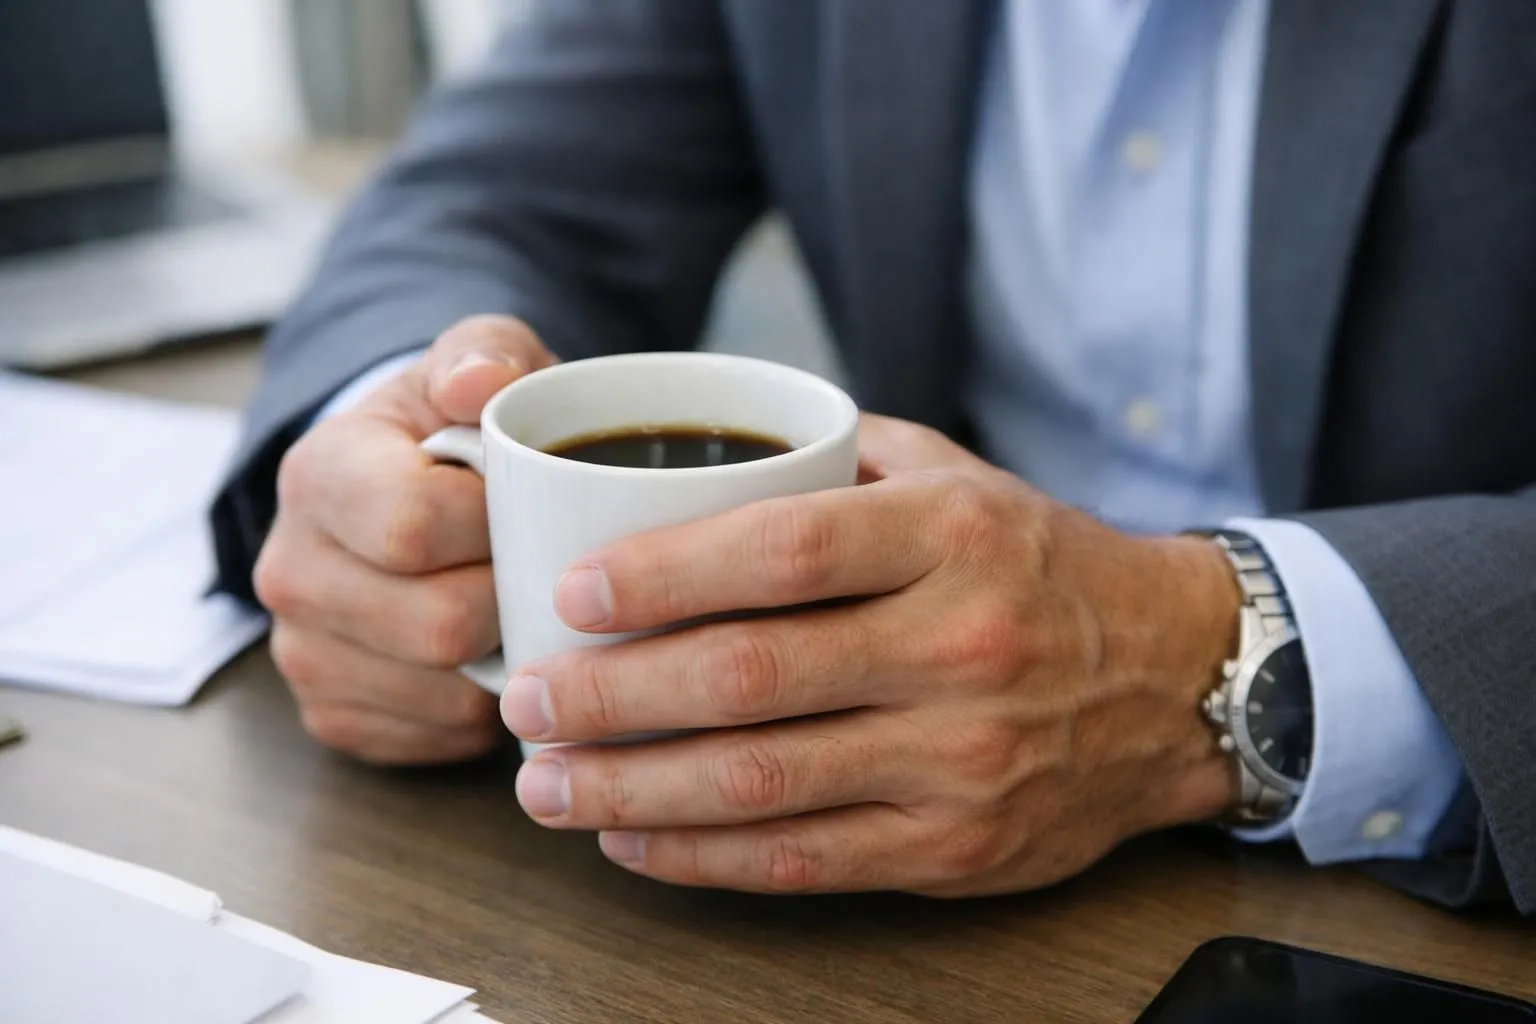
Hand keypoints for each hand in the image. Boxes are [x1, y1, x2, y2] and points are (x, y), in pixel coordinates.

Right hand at [254, 316, 557, 763]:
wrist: (411, 487)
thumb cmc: (461, 427)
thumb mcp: (481, 361)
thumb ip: (488, 352)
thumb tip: (477, 382)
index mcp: (319, 474)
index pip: (410, 527)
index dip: (495, 525)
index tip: (525, 505)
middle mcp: (289, 571)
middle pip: (436, 625)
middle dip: (512, 598)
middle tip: (537, 566)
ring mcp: (303, 653)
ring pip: (444, 692)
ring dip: (504, 658)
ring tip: (516, 605)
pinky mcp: (332, 716)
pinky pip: (433, 738)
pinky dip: (483, 704)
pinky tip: (490, 655)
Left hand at [501, 414, 1241, 894]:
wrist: (1175, 681)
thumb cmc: (1039, 567)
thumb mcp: (958, 479)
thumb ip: (833, 460)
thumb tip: (692, 457)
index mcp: (951, 537)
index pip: (783, 552)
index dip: (661, 575)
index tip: (569, 592)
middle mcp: (959, 647)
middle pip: (751, 677)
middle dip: (612, 695)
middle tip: (527, 699)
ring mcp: (960, 759)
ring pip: (763, 783)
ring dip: (631, 789)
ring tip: (547, 783)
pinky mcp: (955, 847)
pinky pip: (804, 859)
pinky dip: (701, 855)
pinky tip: (631, 838)